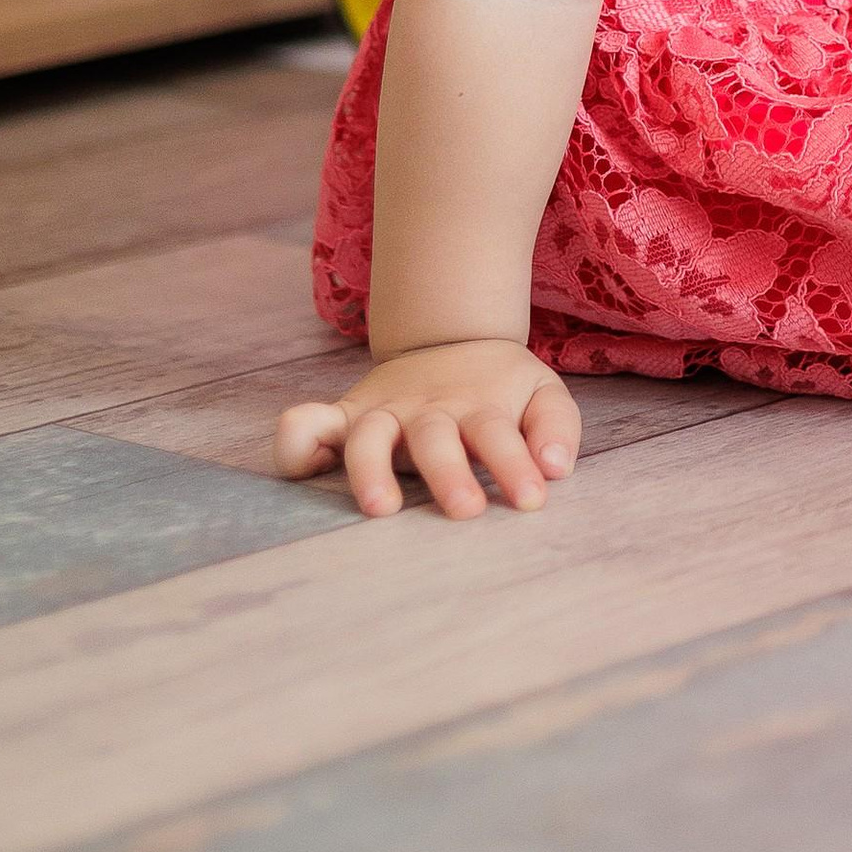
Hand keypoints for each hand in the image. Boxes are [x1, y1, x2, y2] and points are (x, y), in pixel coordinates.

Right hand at [273, 341, 582, 520]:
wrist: (452, 340)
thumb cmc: (501, 388)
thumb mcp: (542, 394)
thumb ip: (555, 428)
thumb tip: (555, 468)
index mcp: (479, 407)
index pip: (498, 435)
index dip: (515, 466)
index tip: (532, 499)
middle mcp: (427, 410)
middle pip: (434, 439)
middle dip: (448, 475)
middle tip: (465, 511)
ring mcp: (382, 412)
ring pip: (367, 436)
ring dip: (370, 470)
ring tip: (380, 509)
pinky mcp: (344, 418)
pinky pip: (306, 424)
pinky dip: (295, 442)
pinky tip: (301, 469)